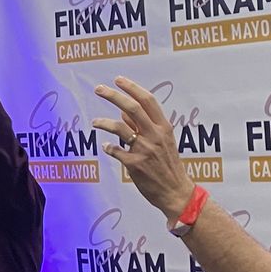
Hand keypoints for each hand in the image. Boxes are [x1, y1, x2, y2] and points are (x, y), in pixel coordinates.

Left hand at [93, 78, 198, 220]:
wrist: (176, 192)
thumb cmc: (168, 165)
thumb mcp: (163, 141)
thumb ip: (144, 125)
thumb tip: (124, 110)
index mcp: (164, 127)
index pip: (148, 100)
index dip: (132, 87)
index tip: (118, 79)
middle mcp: (155, 135)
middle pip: (132, 108)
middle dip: (113, 95)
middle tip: (99, 88)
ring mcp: (145, 149)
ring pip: (119, 128)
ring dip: (104, 122)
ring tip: (95, 121)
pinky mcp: (135, 164)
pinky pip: (116, 151)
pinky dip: (109, 147)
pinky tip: (107, 147)